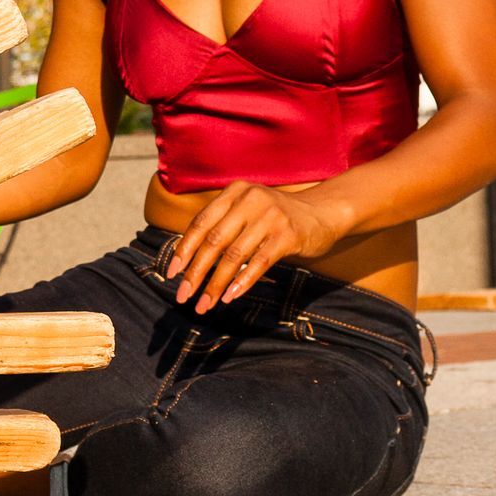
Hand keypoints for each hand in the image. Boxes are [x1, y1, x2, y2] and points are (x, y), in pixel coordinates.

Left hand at [168, 184, 341, 314]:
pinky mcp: (288, 235)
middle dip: (196, 272)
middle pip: (213, 241)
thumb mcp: (248, 211)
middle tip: (184, 296)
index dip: (184, 249)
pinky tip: (230, 296)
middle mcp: (249, 200)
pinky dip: (242, 281)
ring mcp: (270, 216)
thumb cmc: (277, 217)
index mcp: (234, 192)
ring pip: (234, 255)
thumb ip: (223, 226)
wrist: (323, 213)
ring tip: (205, 303)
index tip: (172, 273)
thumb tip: (188, 259)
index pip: (201, 223)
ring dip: (216, 283)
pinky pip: (259, 262)